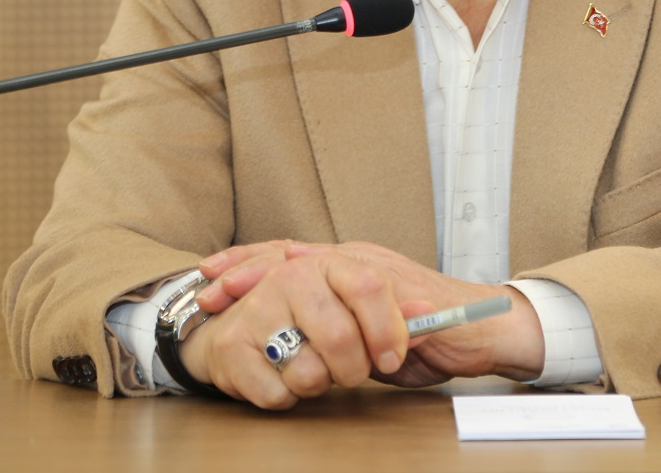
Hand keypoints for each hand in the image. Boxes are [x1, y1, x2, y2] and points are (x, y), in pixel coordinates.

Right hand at [176, 242, 407, 409]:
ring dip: (319, 384)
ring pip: (309, 371)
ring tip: (313, 369)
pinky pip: (277, 392)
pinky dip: (288, 397)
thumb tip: (428, 313)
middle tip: (352, 373)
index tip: (392, 356)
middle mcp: (290, 277)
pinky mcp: (232, 346)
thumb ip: (399, 311)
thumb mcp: (362, 308)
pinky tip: (284, 378)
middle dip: (353, 368)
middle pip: (340, 336)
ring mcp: (257, 309)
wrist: (239, 325)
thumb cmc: (312, 318)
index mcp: (328, 262)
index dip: (387, 329)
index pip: (368, 287)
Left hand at [196, 240, 543, 390]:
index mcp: (348, 268)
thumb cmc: (430, 332)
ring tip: (239, 295)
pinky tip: (295, 293)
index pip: (289, 259)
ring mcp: (377, 271)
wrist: (485, 327)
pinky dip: (321, 295)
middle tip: (209, 286)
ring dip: (271, 279)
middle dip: (245, 269)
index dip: (248, 266)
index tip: (208, 278)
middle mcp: (358, 261)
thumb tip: (298, 342)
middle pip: (290, 254)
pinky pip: (353, 290)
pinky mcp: (398, 289)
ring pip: (314, 265)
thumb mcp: (369, 333)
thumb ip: (336, 328)